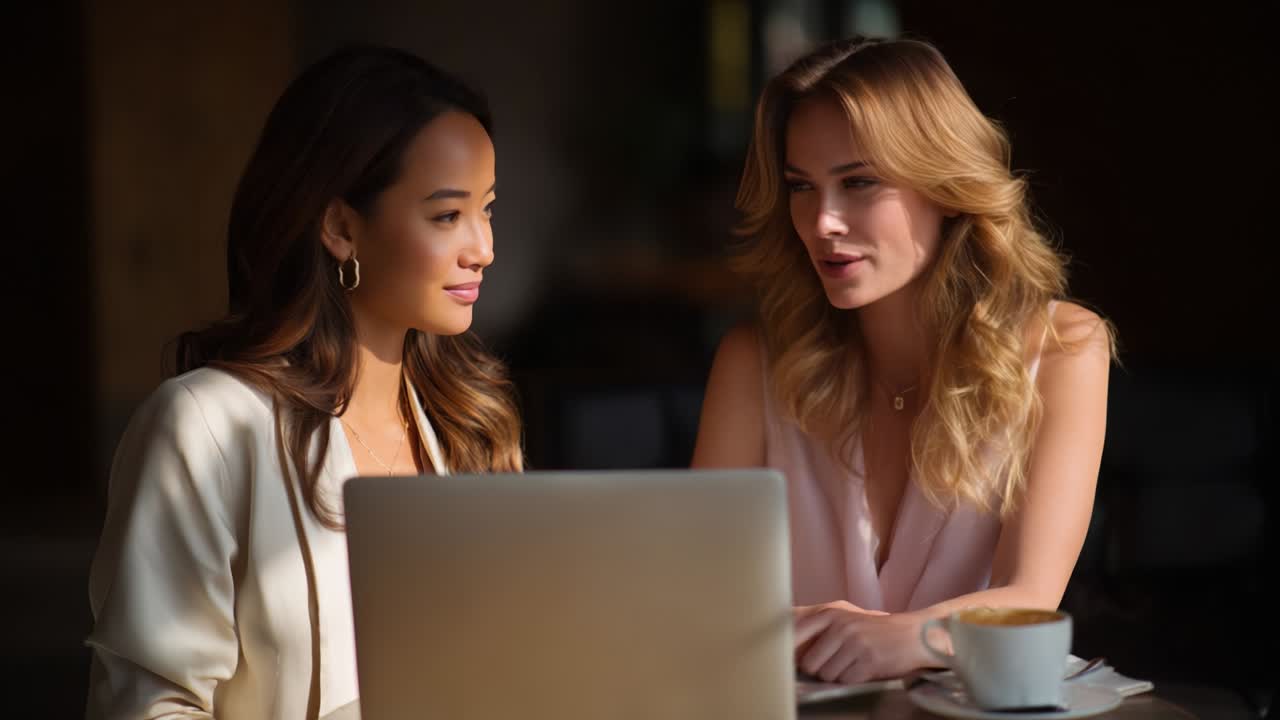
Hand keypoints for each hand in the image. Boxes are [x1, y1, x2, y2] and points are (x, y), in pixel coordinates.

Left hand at [793, 602, 930, 683]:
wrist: (912, 635)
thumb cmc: (872, 631)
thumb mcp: (845, 621)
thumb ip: (819, 630)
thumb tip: (790, 652)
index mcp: (830, 614)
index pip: (794, 634)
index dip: (788, 652)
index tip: (786, 660)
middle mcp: (841, 626)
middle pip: (809, 663)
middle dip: (819, 670)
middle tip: (835, 664)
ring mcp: (855, 643)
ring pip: (827, 675)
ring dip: (837, 676)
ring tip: (852, 664)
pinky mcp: (869, 661)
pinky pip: (846, 681)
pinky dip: (852, 680)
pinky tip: (863, 669)